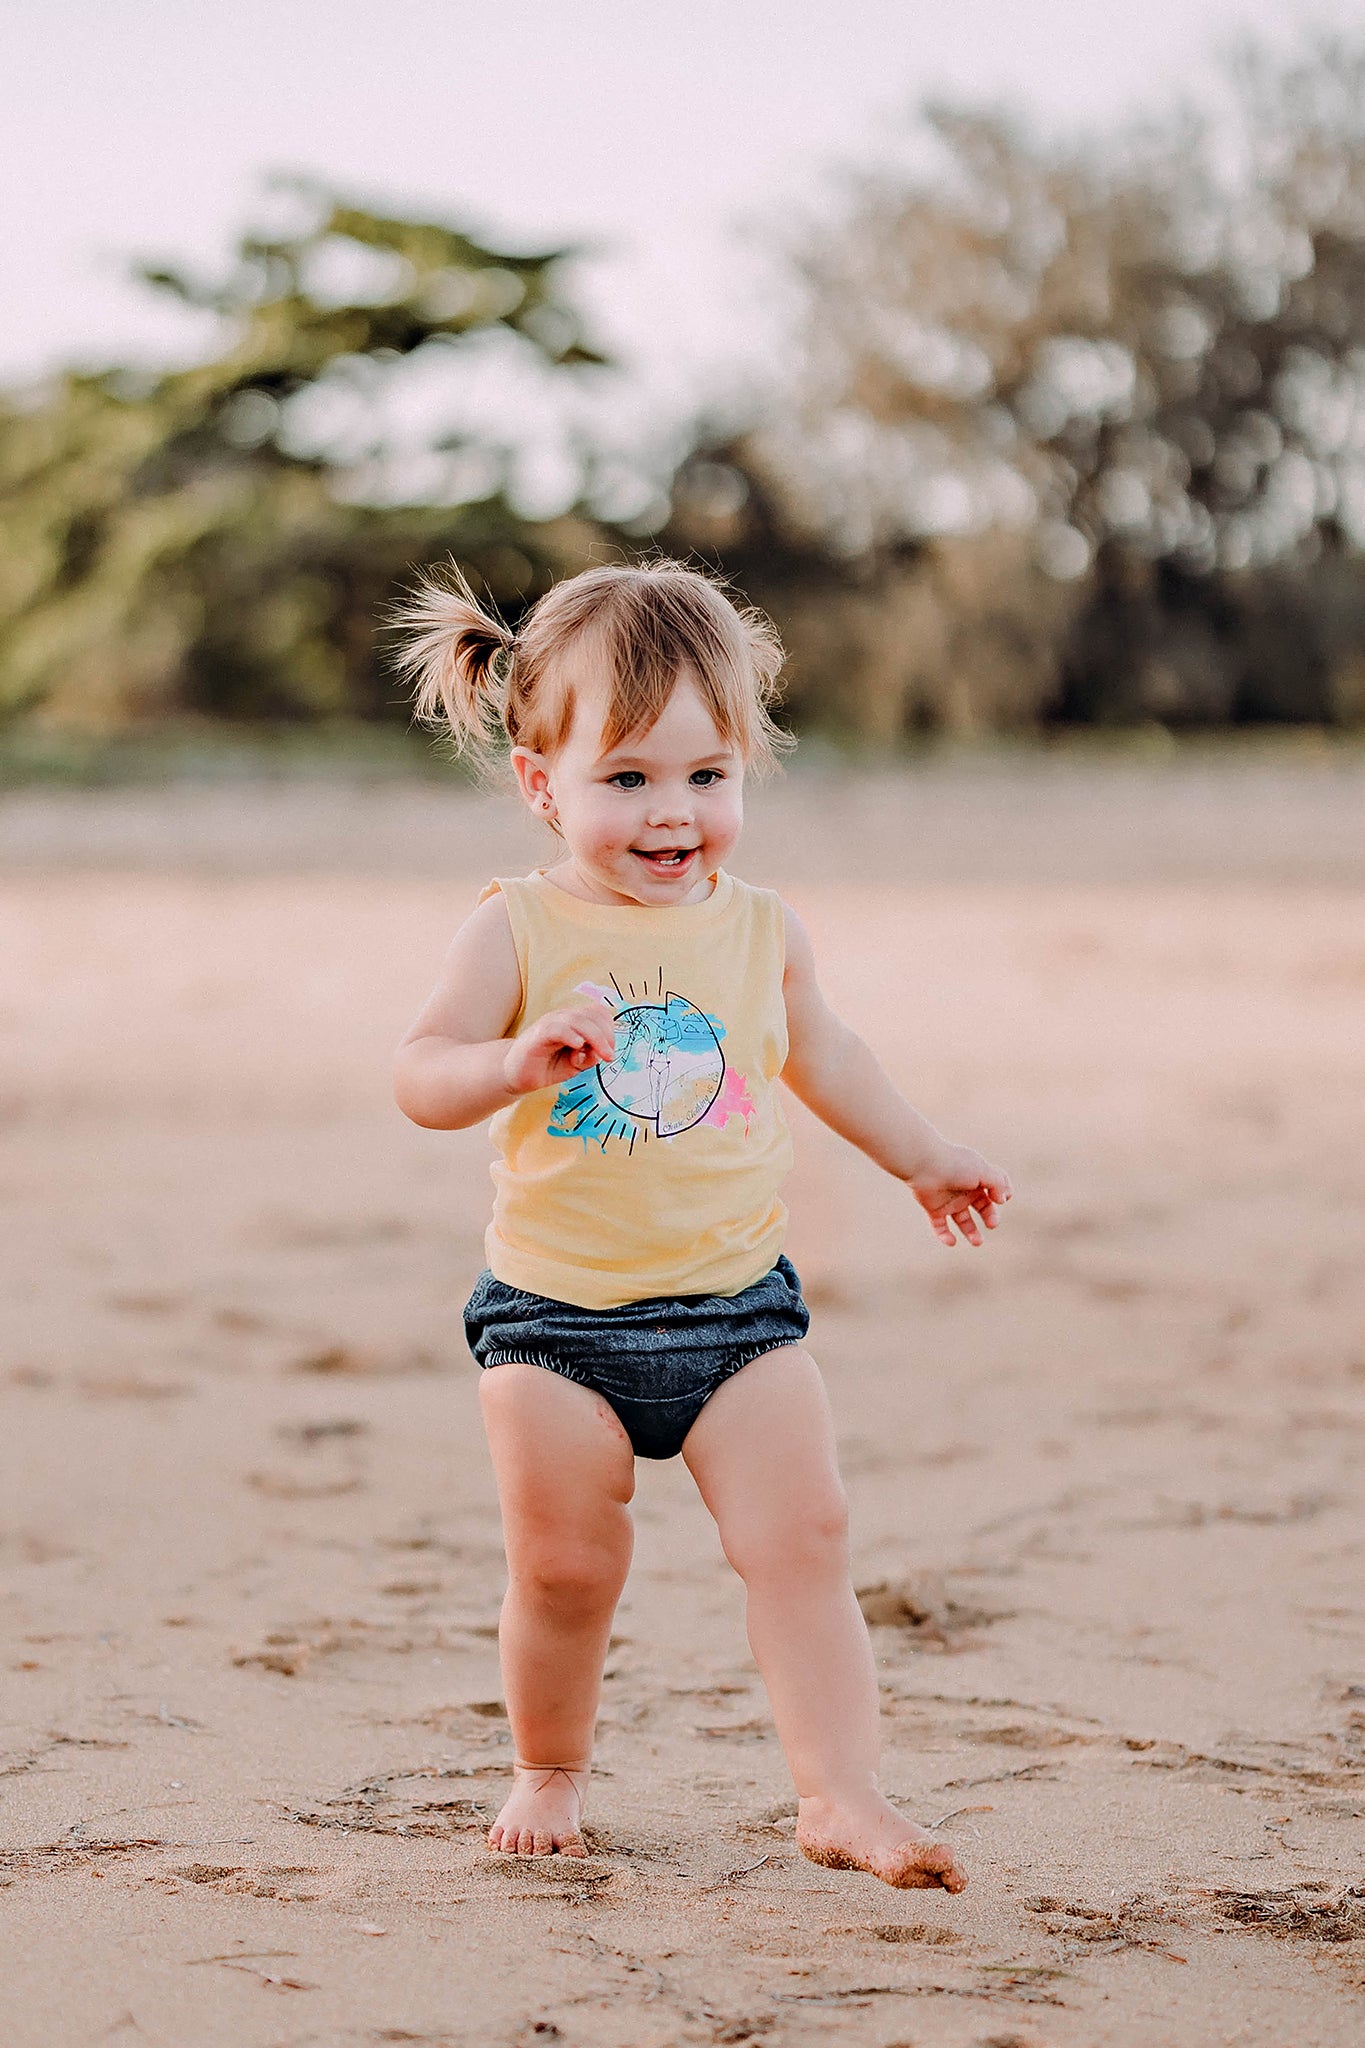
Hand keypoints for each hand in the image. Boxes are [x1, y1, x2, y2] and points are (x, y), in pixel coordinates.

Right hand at [502, 997, 617, 1096]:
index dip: (610, 1030)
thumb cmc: (547, 1066)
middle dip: (606, 1035)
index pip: (599, 1013)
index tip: (610, 1051)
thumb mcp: (576, 1065)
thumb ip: (589, 1058)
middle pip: (592, 1014)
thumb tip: (601, 1053)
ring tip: (600, 1055)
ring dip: (594, 1037)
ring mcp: (549, 1023)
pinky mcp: (537, 1034)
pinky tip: (578, 1046)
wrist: (518, 1075)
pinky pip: (557, 1028)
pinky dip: (570, 1035)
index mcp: (574, 1021)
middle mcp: (563, 1018)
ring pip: (577, 1019)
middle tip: (608, 1056)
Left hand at [909, 1144, 1011, 1247]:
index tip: (1001, 1199)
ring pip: (963, 1220)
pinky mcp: (934, 1208)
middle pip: (982, 1207)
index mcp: (977, 1177)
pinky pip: (940, 1226)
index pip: (994, 1188)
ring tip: (977, 1242)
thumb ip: (998, 1183)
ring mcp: (949, 1200)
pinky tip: (952, 1241)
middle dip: (990, 1217)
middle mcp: (964, 1189)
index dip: (1001, 1195)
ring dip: (971, 1232)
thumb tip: (1003, 1200)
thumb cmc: (954, 1164)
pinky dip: (944, 1236)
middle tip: (992, 1224)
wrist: (924, 1164)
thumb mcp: (983, 1170)